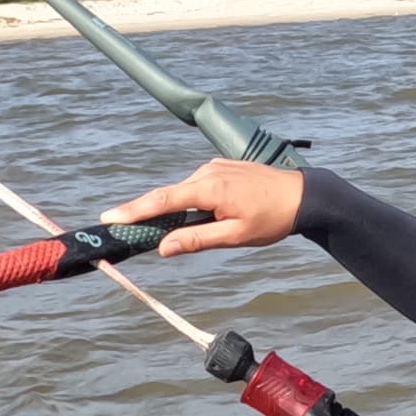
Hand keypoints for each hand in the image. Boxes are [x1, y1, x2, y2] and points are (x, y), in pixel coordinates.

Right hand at [113, 157, 303, 257]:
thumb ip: (198, 240)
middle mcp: (208, 172)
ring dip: (171, 209)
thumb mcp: (236, 236)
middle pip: (167, 196)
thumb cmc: (273, 218)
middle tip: (117, 228)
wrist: (306, 195)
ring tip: (161, 230)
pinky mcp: (221, 169)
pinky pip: (196, 187)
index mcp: (210, 188)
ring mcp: (215, 168)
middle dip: (142, 212)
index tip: (109, 218)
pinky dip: (187, 201)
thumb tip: (163, 247)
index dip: (133, 210)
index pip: (162, 201)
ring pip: (182, 192)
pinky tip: (195, 216)